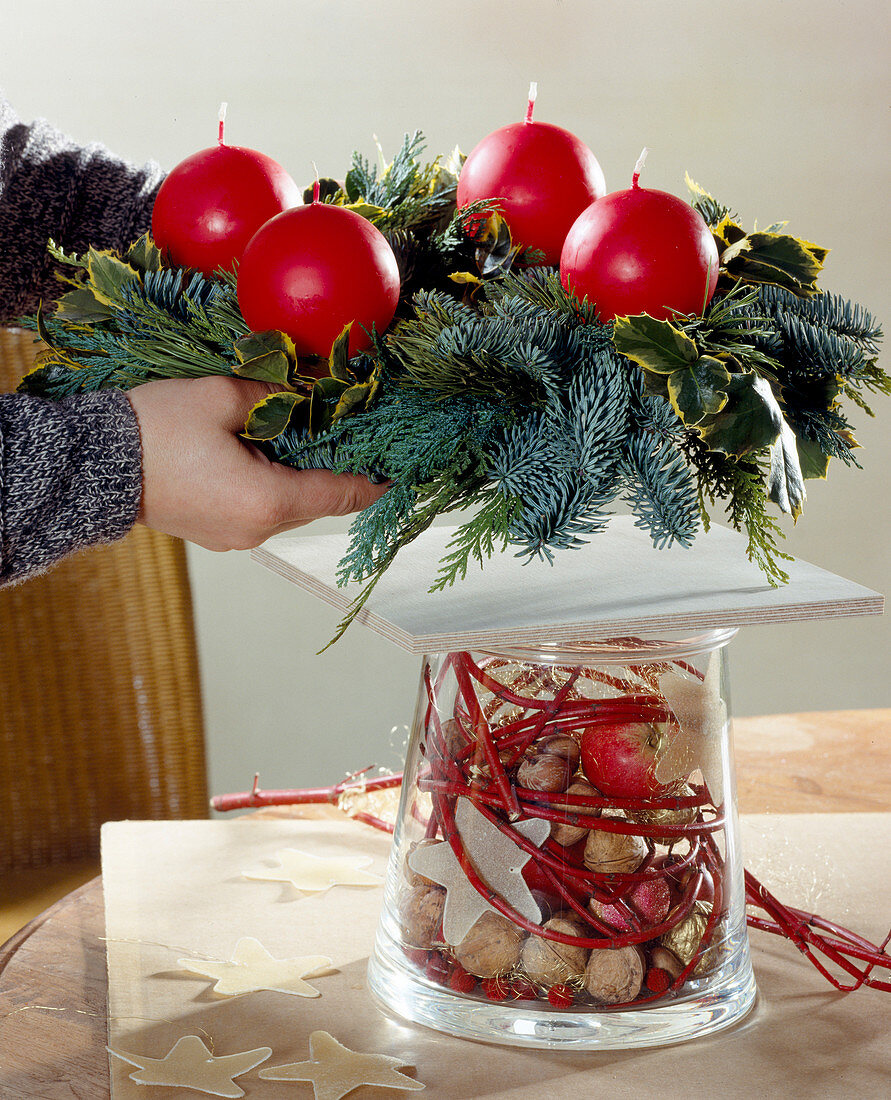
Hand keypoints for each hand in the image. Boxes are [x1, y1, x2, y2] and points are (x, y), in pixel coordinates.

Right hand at [127, 375, 387, 550]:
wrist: (90, 466)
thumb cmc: (154, 430)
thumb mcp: (220, 397)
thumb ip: (273, 394)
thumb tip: (306, 389)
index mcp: (269, 501)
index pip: (341, 494)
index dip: (375, 481)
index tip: (400, 469)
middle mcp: (259, 530)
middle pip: (317, 500)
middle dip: (334, 467)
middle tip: (351, 431)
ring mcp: (236, 538)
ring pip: (289, 504)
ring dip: (301, 474)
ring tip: (307, 434)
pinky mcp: (216, 533)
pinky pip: (262, 508)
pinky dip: (274, 483)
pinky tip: (267, 451)